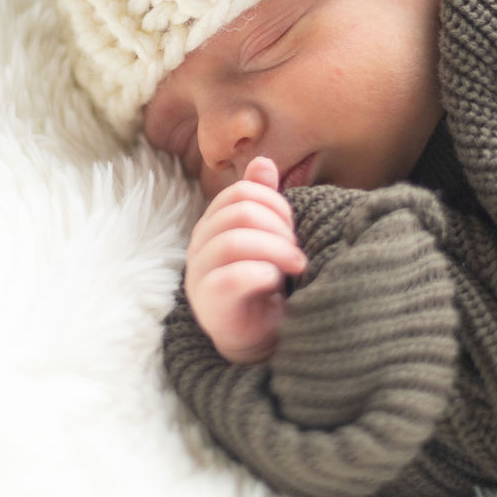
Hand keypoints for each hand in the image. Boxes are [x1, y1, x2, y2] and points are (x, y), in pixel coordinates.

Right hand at [184, 156, 306, 363]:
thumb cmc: (266, 281)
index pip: (241, 192)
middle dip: (279, 228)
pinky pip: (231, 277)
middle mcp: (201, 244)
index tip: (293, 227)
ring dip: (276, 249)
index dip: (275, 203)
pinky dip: (262, 274)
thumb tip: (263, 161)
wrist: (261, 335)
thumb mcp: (269, 234)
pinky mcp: (208, 304)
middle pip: (240, 212)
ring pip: (235, 241)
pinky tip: (276, 282)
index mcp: (214, 222)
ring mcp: (199, 274)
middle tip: (296, 250)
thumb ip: (263, 199)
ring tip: (296, 265)